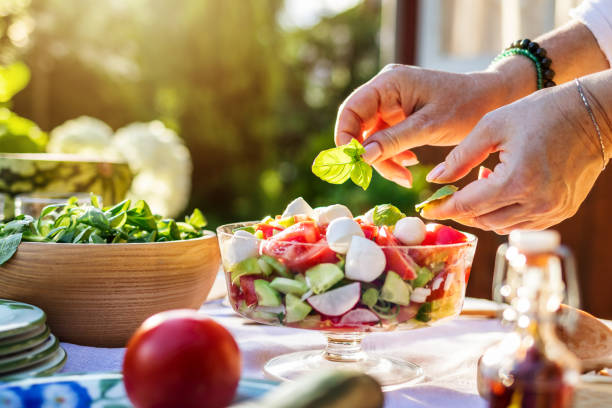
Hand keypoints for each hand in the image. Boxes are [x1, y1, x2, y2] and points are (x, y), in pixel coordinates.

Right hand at [334, 64, 515, 186]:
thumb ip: (393, 141)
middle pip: (360, 126)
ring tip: (404, 177)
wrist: (492, 100)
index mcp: (389, 83)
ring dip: (384, 160)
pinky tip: (409, 165)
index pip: (351, 109)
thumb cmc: (465, 107)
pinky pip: (385, 139)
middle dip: (369, 154)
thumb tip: (362, 156)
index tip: (354, 162)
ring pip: (372, 137)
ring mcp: (391, 102)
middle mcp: (385, 89)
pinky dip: (394, 155)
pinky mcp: (399, 115)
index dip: (346, 136)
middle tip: (385, 175)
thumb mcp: (429, 127)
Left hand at [422, 81, 605, 233]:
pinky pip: (523, 223)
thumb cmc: (540, 112)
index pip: (467, 206)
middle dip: (462, 209)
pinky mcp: (563, 211)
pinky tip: (504, 188)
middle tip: (452, 192)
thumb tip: (435, 179)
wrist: (594, 114)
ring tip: (484, 181)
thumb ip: (460, 156)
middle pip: (483, 220)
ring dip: (484, 211)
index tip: (427, 209)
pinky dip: (506, 213)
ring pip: (502, 226)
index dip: (443, 209)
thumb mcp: (492, 126)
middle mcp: (537, 203)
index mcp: (516, 181)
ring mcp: (553, 211)